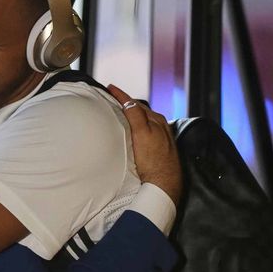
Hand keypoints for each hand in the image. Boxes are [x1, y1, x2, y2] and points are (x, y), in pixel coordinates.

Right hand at [107, 84, 182, 205]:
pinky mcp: (157, 148)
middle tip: (112, 97)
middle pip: (139, 110)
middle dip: (126, 102)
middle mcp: (159, 126)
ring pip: (142, 120)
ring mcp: (159, 137)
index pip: (135, 103)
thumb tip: (128, 101)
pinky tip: (131, 130)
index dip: (121, 95)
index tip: (110, 87)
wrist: (163, 184)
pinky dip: (135, 125)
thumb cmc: (153, 161)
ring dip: (131, 114)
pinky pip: (144, 130)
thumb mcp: (142, 134)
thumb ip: (136, 116)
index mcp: (155, 120)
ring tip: (120, 111)